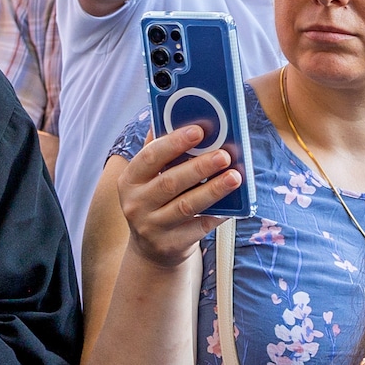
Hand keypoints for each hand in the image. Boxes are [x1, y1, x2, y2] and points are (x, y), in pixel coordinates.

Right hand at [116, 125, 239, 268]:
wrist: (152, 249)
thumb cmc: (156, 201)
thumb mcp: (149, 178)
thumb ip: (160, 151)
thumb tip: (177, 114)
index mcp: (130, 180)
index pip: (150, 157)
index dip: (174, 142)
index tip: (199, 130)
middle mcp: (135, 204)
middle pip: (170, 182)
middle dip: (199, 167)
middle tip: (225, 154)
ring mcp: (151, 227)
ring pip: (186, 206)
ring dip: (213, 189)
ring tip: (235, 176)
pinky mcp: (170, 245)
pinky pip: (198, 227)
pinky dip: (217, 214)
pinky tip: (233, 204)